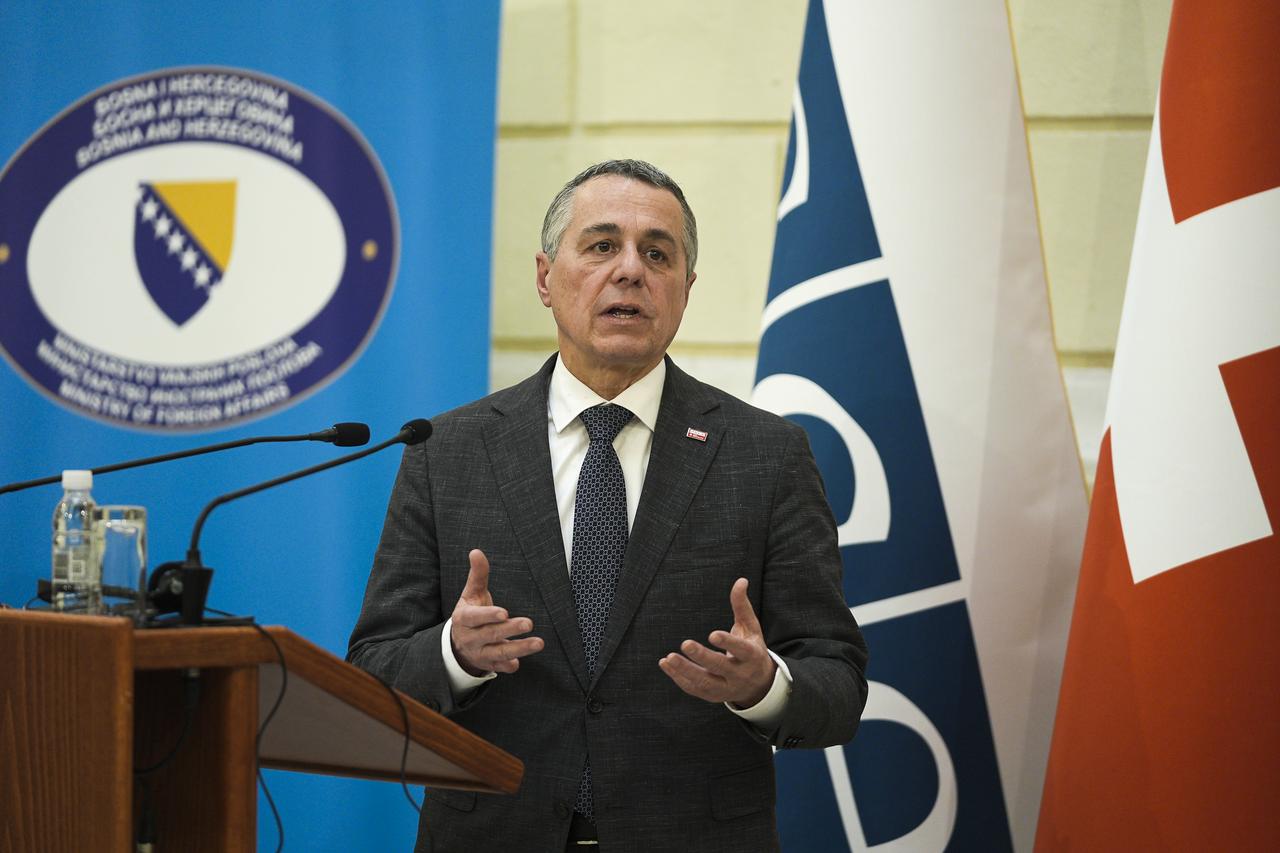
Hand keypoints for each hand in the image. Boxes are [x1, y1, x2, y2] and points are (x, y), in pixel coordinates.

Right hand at [450, 549, 543, 675]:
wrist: (457, 645)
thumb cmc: (470, 614)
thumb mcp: (471, 594)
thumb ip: (477, 575)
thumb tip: (476, 552)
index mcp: (463, 618)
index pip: (475, 617)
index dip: (488, 615)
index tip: (504, 612)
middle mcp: (470, 637)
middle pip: (490, 634)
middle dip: (510, 629)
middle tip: (529, 623)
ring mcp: (479, 652)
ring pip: (498, 653)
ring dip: (519, 649)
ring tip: (538, 643)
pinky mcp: (487, 664)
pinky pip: (498, 667)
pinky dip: (508, 666)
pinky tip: (518, 663)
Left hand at [658, 578, 775, 707]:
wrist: (759, 685)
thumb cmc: (752, 649)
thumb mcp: (751, 628)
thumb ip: (742, 606)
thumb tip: (741, 580)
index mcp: (752, 656)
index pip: (741, 650)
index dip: (728, 643)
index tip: (712, 634)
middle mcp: (740, 674)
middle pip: (720, 667)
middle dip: (702, 657)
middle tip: (685, 643)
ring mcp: (727, 688)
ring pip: (705, 683)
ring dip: (686, 671)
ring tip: (669, 658)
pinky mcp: (713, 696)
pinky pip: (695, 690)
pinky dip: (680, 679)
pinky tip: (666, 665)